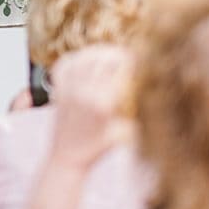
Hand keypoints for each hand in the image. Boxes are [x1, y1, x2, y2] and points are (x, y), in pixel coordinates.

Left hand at [46, 42, 134, 166]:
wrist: (67, 156)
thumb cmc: (97, 148)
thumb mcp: (123, 134)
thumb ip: (135, 115)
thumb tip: (150, 95)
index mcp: (102, 104)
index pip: (119, 72)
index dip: (130, 62)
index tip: (139, 59)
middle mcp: (83, 92)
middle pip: (102, 60)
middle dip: (116, 54)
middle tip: (127, 55)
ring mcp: (68, 88)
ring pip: (84, 57)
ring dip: (98, 52)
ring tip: (109, 53)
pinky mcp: (57, 88)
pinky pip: (65, 64)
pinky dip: (76, 57)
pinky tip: (86, 57)